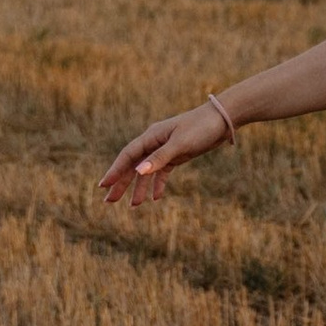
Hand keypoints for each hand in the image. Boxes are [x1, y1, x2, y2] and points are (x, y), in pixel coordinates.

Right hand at [98, 99, 232, 205]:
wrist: (221, 120)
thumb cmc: (200, 127)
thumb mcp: (180, 144)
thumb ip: (159, 158)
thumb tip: (138, 171)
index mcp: (151, 136)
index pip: (128, 155)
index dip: (114, 170)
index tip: (103, 185)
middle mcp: (155, 143)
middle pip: (133, 165)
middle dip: (121, 183)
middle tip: (109, 201)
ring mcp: (165, 149)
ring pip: (147, 171)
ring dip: (139, 187)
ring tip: (133, 206)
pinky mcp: (177, 155)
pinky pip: (162, 172)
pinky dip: (158, 184)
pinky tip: (155, 198)